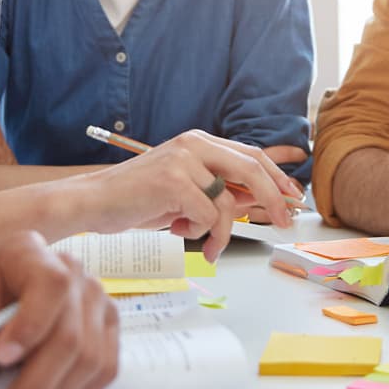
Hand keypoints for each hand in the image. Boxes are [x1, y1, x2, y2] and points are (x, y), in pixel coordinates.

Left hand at [0, 231, 119, 388]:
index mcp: (31, 253)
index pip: (51, 284)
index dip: (32, 324)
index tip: (2, 358)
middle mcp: (73, 271)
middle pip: (70, 334)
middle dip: (35, 383)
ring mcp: (97, 301)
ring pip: (89, 359)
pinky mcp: (108, 330)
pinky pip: (104, 370)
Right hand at [81, 130, 304, 258]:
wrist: (94, 203)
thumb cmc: (138, 200)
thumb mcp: (186, 194)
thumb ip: (219, 192)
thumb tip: (257, 200)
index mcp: (199, 142)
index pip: (250, 154)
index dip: (277, 176)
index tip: (294, 197)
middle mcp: (194, 144)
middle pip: (251, 168)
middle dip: (274, 198)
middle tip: (285, 222)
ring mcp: (184, 160)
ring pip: (228, 200)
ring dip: (223, 232)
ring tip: (208, 247)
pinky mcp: (174, 181)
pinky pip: (208, 214)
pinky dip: (202, 232)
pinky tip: (180, 233)